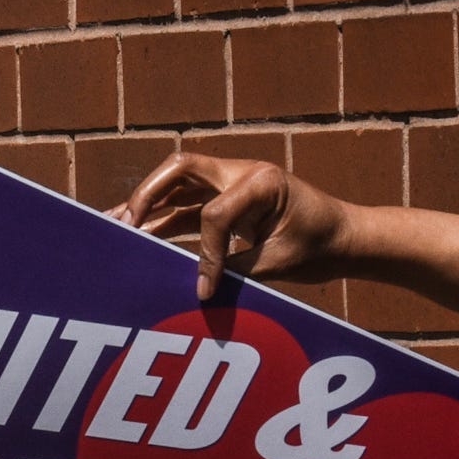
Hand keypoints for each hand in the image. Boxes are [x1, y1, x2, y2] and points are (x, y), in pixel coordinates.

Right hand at [109, 153, 354, 299]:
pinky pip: (187, 206)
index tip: (204, 287)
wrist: (345, 238)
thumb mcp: (280, 263)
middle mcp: (242, 172)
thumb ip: (236, 271)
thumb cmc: (320, 246)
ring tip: (113, 227)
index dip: (205, 253)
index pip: (214, 213)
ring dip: (146, 206)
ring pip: (177, 187)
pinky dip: (162, 219)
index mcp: (262, 180)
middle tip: (124, 224)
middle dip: (148, 195)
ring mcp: (232, 182)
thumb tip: (194, 288)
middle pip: (180, 170)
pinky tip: (137, 235)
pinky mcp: (227, 199)